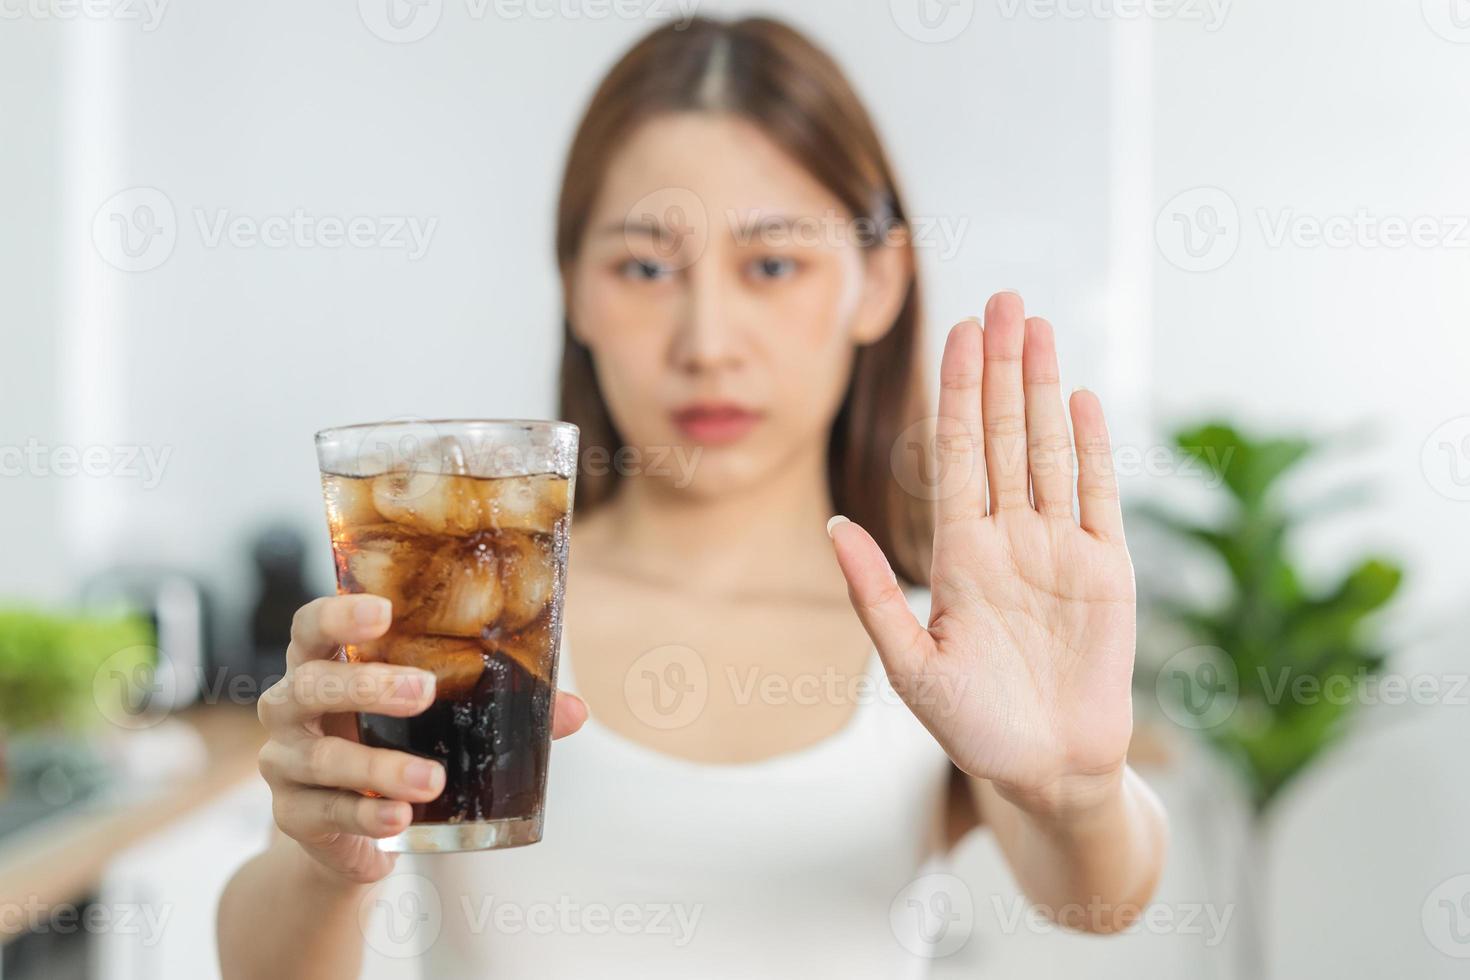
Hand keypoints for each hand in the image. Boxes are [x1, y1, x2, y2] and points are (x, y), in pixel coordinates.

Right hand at [256, 594, 587, 882]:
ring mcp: (285, 762)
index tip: (384, 611)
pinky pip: (325, 814)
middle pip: (314, 684)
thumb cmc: (393, 741)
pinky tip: (399, 821)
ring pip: (323, 757)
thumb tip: (574, 709)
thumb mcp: (437, 717)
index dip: (340, 614)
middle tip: (423, 691)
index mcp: (325, 662)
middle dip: (368, 686)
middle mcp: (292, 705)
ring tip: (432, 779)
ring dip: (380, 768)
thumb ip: (501, 707)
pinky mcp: (292, 815)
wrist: (345, 827)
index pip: (312, 625)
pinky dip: (365, 818)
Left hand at [831, 291, 1135, 815]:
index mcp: (957, 553)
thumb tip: (832, 523)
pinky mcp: (1106, 569)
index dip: (956, 392)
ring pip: (1046, 450)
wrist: (1047, 771)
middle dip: (1000, 367)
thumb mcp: (910, 664)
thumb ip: (874, 593)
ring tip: (1038, 326)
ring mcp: (1058, 547)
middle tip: (1002, 299)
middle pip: (1000, 434)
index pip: (954, 454)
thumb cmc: (971, 726)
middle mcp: (1006, 537)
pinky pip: (1098, 495)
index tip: (958, 333)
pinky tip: (1080, 398)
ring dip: (1042, 389)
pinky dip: (1091, 448)